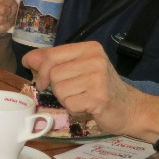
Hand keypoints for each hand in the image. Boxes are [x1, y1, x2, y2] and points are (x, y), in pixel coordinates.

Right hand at [0, 0, 21, 35]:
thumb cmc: (1, 7)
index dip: (10, 2)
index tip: (12, 4)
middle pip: (2, 9)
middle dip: (10, 11)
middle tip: (11, 12)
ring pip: (1, 19)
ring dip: (8, 19)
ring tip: (8, 17)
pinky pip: (1, 28)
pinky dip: (6, 26)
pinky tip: (5, 23)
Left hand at [22, 40, 158, 137]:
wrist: (129, 108)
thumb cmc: (100, 88)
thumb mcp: (77, 69)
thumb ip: (53, 62)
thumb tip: (28, 58)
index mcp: (89, 48)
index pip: (51, 55)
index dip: (42, 70)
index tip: (44, 81)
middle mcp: (95, 59)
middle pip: (54, 74)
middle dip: (58, 88)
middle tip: (75, 92)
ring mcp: (98, 78)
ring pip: (60, 90)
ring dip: (67, 100)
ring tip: (83, 98)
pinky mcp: (98, 97)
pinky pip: (70, 104)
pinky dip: (74, 110)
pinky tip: (87, 107)